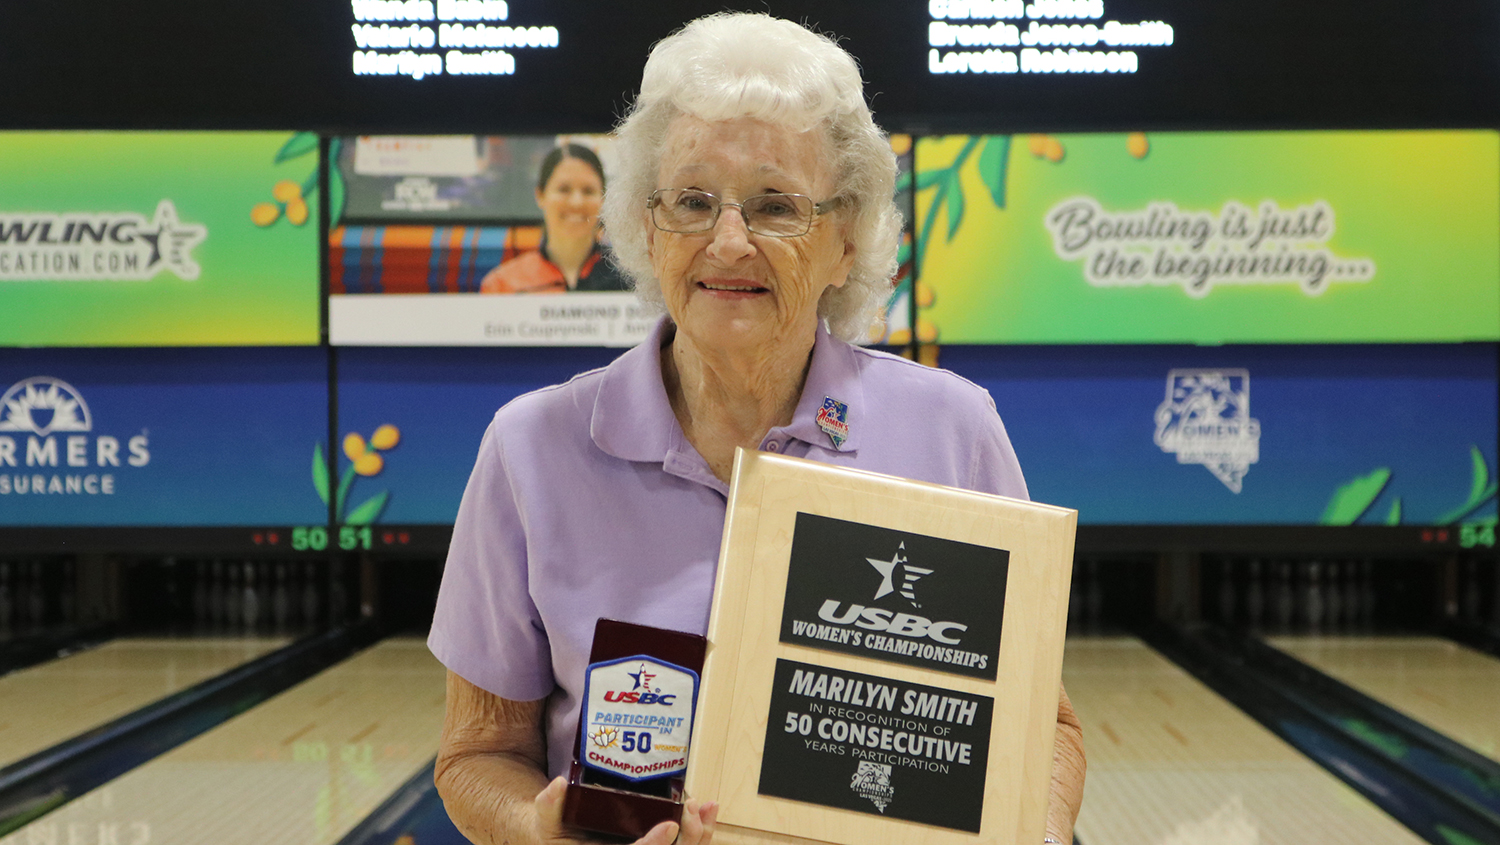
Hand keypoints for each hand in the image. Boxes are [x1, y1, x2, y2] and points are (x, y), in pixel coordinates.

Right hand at [533, 776, 718, 844]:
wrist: (563, 838)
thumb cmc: (557, 833)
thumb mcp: (546, 822)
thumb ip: (548, 806)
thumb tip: (558, 785)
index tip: (669, 825)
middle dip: (688, 838)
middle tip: (691, 807)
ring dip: (700, 834)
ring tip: (706, 806)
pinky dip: (702, 831)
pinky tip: (709, 809)